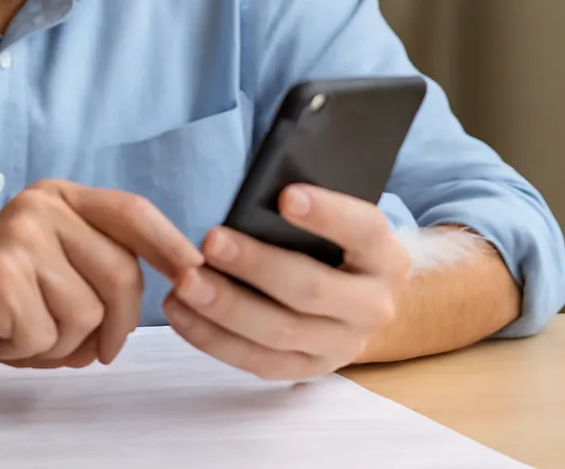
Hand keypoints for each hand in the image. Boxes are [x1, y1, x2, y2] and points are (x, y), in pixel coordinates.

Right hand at [0, 180, 202, 372]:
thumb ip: (95, 261)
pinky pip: (49, 338)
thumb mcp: (44, 257)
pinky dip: (29, 353)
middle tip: (91, 350)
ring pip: (87, 315)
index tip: (195, 276)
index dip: (169, 244)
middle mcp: (39, 210)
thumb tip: (172, 284)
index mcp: (55, 198)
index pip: (131, 212)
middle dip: (115, 326)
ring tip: (24, 332)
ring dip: (62, 344)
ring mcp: (19, 242)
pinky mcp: (0, 281)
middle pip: (121, 275)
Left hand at [163, 184, 408, 379]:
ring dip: (226, 307)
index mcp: (383, 256)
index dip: (327, 213)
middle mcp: (372, 306)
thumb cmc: (332, 244)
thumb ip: (304, 207)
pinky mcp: (309, 370)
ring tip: (185, 282)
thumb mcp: (334, 220)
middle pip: (310, 288)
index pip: (363, 229)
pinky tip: (181, 312)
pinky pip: (258, 361)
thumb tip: (259, 194)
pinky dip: (214, 338)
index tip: (285, 196)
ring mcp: (342, 345)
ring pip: (280, 332)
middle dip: (256, 265)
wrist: (357, 301)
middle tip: (210, 241)